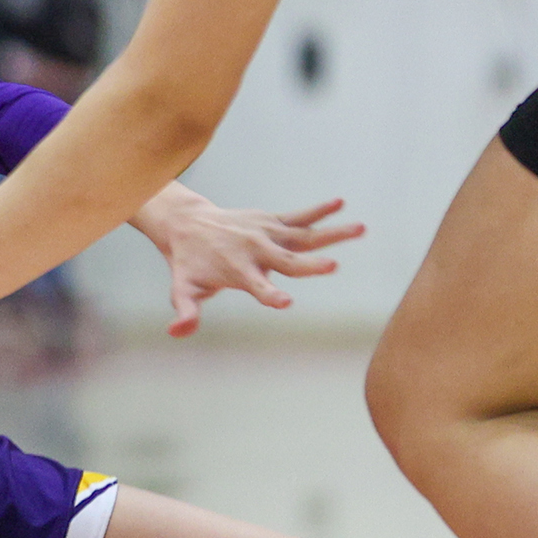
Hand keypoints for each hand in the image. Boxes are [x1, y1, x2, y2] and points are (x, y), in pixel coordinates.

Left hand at [128, 190, 362, 335]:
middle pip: (288, 261)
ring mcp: (265, 234)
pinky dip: (319, 210)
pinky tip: (341, 204)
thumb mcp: (183, 289)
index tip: (284, 302)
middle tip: (333, 265)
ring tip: (361, 228)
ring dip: (332, 232)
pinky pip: (298, 216)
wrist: (187, 224)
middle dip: (309, 266)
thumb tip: (176, 332)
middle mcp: (256, 251)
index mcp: (239, 272)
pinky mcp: (270, 221)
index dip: (270, 294)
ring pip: (304, 235)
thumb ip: (185, 312)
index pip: (257, 287)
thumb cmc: (189, 264)